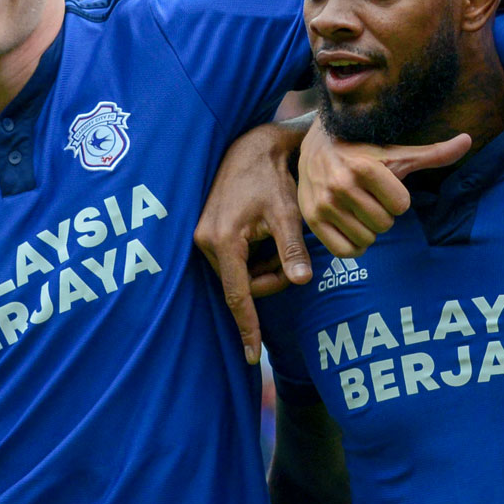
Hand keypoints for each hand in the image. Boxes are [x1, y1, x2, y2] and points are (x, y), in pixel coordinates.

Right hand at [195, 121, 314, 363]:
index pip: (236, 296)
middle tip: (295, 261)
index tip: (251, 356)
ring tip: (282, 241)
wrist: (250, 147)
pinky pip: (232, 261)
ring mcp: (201, 237)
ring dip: (263, 269)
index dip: (246, 327)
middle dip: (270, 281)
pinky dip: (253, 259)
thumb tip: (302, 282)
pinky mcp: (205, 231)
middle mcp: (204, 242)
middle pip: (241, 286)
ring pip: (238, 275)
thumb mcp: (286, 212)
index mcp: (222, 241)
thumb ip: (291, 249)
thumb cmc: (270, 177)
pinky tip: (267, 237)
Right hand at [297, 119, 470, 257]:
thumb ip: (433, 153)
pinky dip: (353, 245)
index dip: (398, 199)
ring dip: (368, 230)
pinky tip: (351, 226)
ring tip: (358, 209)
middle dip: (383, 214)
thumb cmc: (363, 150)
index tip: (385, 186)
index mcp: (364, 167)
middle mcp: (341, 185)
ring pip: (366, 240)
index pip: (401, 206)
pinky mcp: (312, 220)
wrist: (316, 147)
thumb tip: (469, 140)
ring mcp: (324, 204)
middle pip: (384, 224)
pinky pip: (345, 251)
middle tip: (370, 198)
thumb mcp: (396, 152)